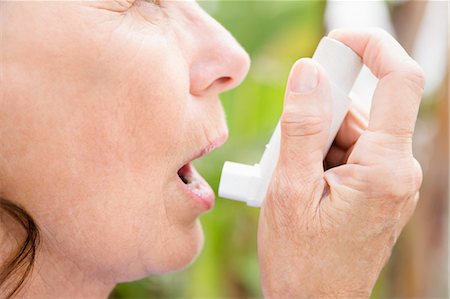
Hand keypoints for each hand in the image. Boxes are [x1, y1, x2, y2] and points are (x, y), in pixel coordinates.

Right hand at [257, 28, 424, 297]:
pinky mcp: (377, 190)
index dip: (372, 48)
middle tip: (285, 145)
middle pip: (362, 110)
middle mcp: (398, 172)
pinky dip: (321, 157)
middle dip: (320, 115)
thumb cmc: (301, 259)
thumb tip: (307, 73)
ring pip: (353, 132)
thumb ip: (300, 127)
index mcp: (385, 169)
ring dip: (315, 141)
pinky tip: (300, 185)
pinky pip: (352, 153)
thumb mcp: (289, 188)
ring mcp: (389, 183)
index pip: (398, 81)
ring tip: (288, 179)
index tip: (337, 41)